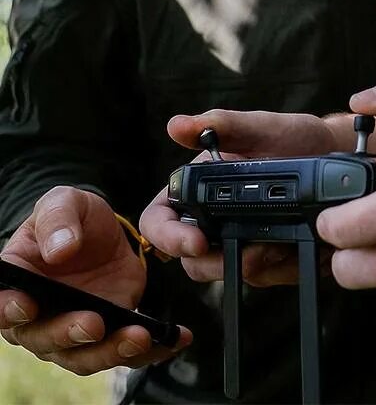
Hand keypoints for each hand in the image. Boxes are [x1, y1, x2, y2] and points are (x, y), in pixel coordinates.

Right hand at [0, 187, 191, 374]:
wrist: (106, 231)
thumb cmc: (73, 218)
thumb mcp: (64, 203)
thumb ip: (57, 220)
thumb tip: (61, 249)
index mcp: (17, 283)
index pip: (2, 306)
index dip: (8, 310)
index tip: (28, 305)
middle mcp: (39, 317)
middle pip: (44, 340)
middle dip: (68, 334)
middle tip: (95, 323)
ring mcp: (73, 330)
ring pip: (84, 356)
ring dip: (111, 352)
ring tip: (140, 337)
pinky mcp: (109, 333)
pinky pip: (125, 352)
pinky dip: (150, 352)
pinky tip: (174, 340)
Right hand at [139, 109, 341, 286]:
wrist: (335, 155)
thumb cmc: (293, 137)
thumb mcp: (261, 127)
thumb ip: (223, 125)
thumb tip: (178, 126)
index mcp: (196, 189)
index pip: (159, 221)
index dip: (168, 237)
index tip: (197, 242)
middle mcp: (211, 220)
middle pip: (193, 261)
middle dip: (219, 263)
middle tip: (255, 249)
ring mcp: (239, 241)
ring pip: (231, 272)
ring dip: (259, 262)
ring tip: (285, 239)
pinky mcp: (268, 257)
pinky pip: (267, 276)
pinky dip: (284, 265)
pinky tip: (301, 244)